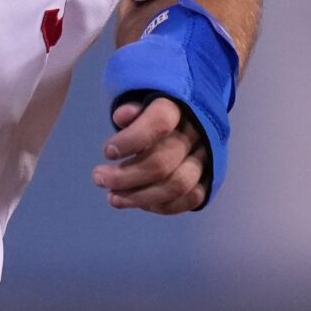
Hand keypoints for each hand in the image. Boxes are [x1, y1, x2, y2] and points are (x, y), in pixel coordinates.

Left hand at [93, 95, 209, 214]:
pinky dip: (162, 205)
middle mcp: (197, 132)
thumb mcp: (143, 104)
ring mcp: (207, 157)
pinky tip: (139, 202)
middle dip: (125, 176)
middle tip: (99, 178)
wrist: (191, 119)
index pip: (160, 121)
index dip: (131, 140)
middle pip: (162, 162)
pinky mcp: (211, 178)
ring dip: (140, 197)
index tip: (107, 152)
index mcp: (179, 107)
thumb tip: (121, 117)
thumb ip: (132, 110)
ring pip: (177, 185)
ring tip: (113, 197)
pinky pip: (191, 199)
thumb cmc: (156, 113)